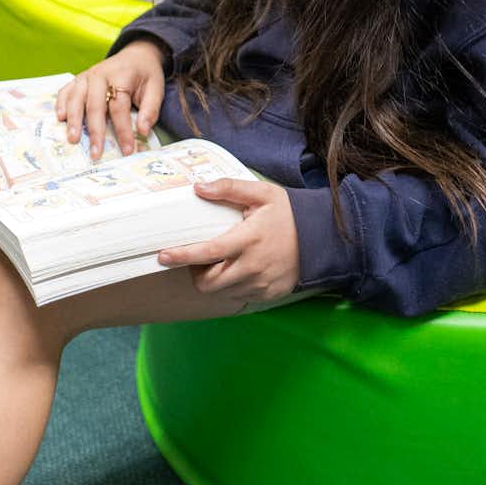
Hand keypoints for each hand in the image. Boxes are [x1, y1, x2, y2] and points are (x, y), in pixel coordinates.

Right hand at [53, 38, 164, 159]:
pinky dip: (61, 104)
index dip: (123, 130)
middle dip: (95, 131)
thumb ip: (151, 109)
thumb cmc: (145, 74)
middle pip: (94, 105)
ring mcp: (86, 76)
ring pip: (76, 99)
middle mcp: (100, 75)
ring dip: (73, 120)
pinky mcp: (78, 79)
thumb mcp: (156, 88)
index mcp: (121, 76)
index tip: (127, 150)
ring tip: (73, 139)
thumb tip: (142, 131)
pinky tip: (60, 119)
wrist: (135, 54)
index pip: (119, 107)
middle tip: (95, 153)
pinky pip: (65, 91)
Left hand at [157, 179, 300, 307]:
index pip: (207, 253)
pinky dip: (232, 286)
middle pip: (208, 282)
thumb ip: (229, 188)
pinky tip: (239, 270)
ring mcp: (260, 284)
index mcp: (248, 240)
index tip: (163, 256)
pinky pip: (239, 297)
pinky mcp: (267, 294)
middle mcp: (253, 266)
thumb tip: (198, 187)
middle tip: (198, 258)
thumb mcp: (262, 194)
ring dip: (213, 280)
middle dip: (195, 273)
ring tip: (220, 263)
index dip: (182, 256)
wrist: (323, 238)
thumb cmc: (289, 214)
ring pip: (221, 292)